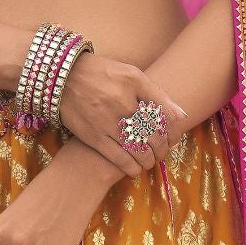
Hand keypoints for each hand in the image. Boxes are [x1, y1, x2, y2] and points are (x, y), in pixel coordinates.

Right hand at [54, 50, 188, 173]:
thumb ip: (157, 94)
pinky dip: (130, 167)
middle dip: (162, 149)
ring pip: (138, 149)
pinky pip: (118, 157)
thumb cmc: (102, 75)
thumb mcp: (131, 74)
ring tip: (149, 162)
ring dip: (148, 160)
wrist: (62, 77)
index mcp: (134, 84)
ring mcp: (107, 120)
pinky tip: (135, 170)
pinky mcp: (93, 135)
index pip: (164, 113)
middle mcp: (122, 102)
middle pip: (154, 134)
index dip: (173, 131)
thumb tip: (182, 116)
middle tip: (162, 154)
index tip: (173, 139)